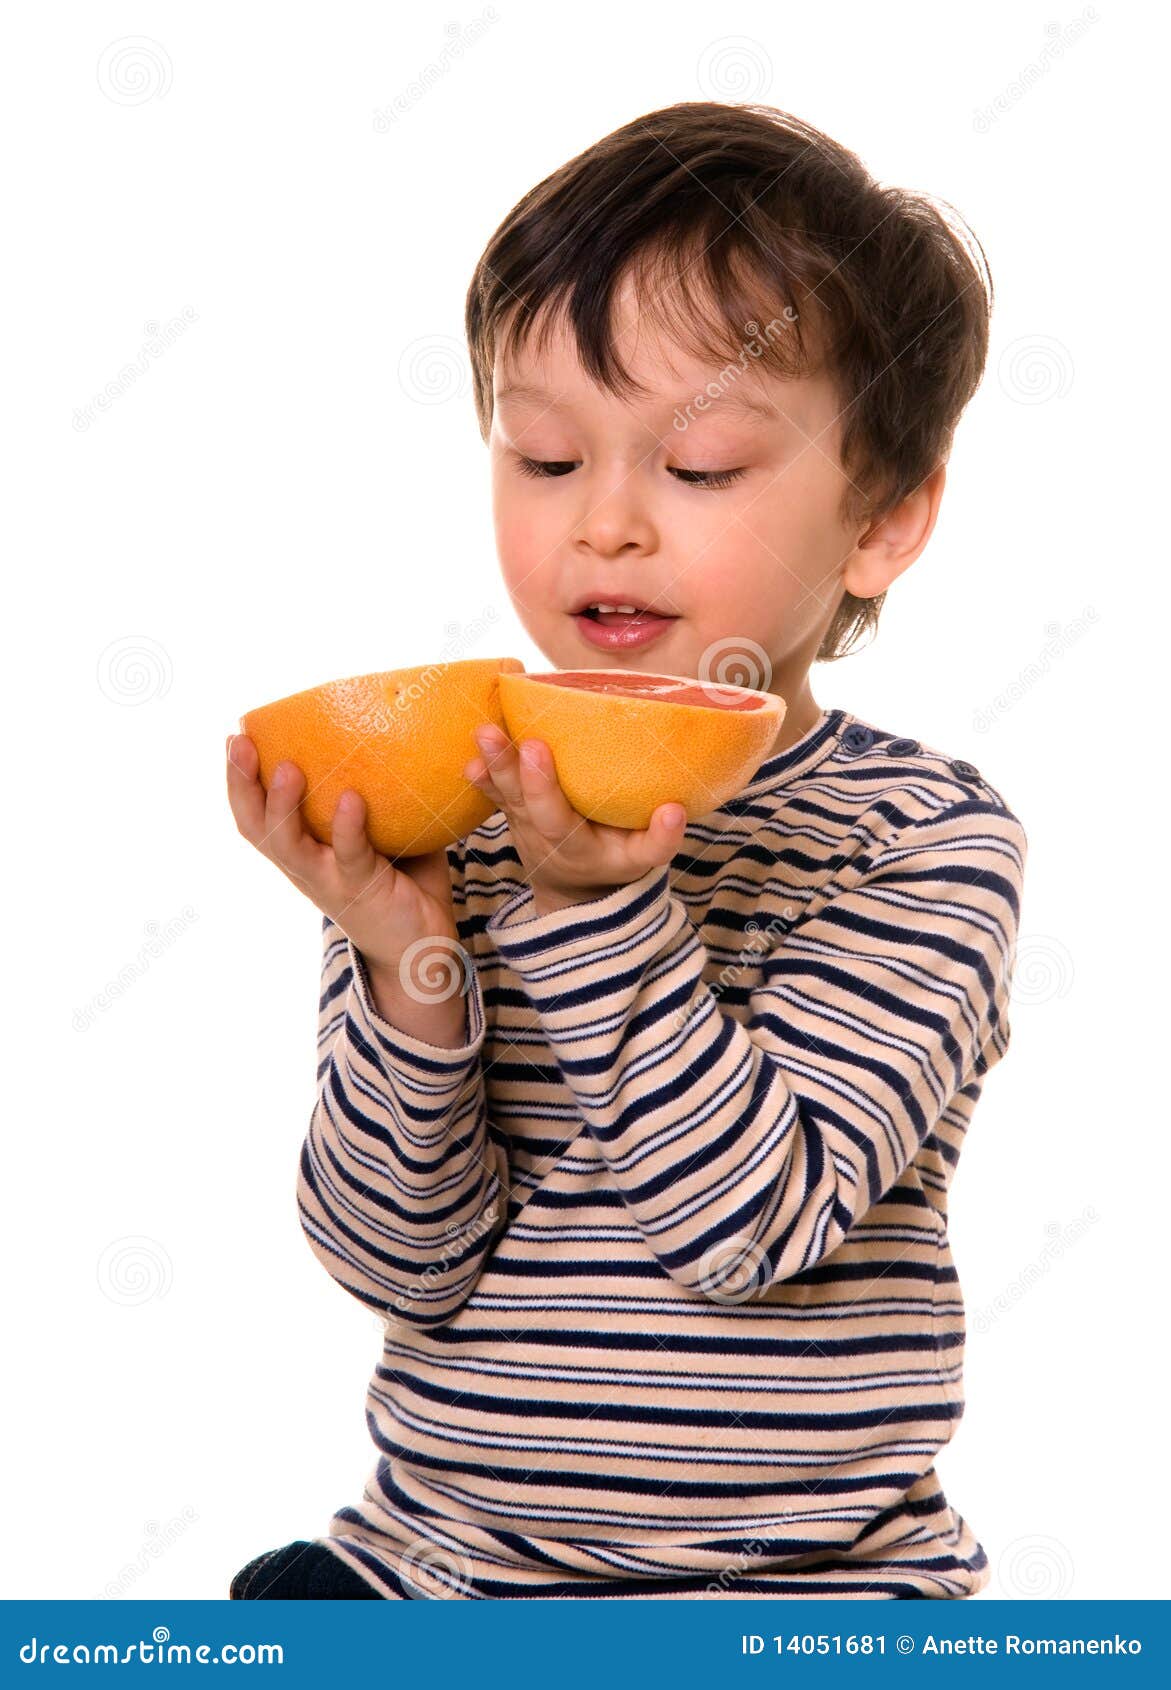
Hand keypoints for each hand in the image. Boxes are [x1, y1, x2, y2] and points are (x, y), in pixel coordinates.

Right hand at [225, 732, 459, 978]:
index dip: (239, 780)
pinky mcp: (362, 891)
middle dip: (242, 784)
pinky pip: (350, 856)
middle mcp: (305, 867)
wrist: (422, 950)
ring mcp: (330, 881)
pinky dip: (347, 827)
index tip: (234, 737)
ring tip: (288, 768)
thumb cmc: (404, 883)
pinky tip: (351, 799)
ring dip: (283, 806)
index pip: (256, 815)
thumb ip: (381, 794)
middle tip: (239, 743)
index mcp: (302, 851)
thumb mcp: (385, 832)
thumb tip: (394, 734)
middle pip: (257, 828)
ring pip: (289, 846)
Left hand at [463, 723, 686, 915]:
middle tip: (509, 738)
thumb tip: (675, 810)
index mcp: (576, 848)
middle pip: (527, 805)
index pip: (559, 821)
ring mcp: (522, 821)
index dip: (548, 788)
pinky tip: (471, 744)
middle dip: (516, 772)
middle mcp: (542, 836)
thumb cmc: (615, 861)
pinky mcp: (513, 806)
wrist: (573, 887)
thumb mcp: (641, 861)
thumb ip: (659, 841)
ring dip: (493, 763)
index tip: (540, 750)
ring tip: (483, 732)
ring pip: (505, 793)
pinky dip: (482, 770)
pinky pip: (493, 788)